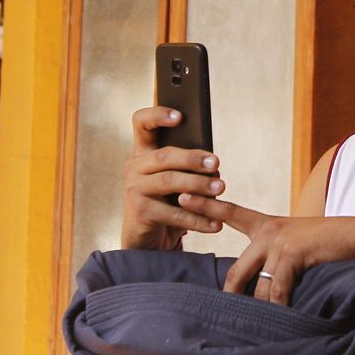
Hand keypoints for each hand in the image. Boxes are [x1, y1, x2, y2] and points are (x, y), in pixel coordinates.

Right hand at [120, 107, 224, 249]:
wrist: (150, 239)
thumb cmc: (169, 202)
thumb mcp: (177, 180)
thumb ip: (188, 165)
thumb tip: (213, 163)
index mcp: (143, 153)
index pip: (141, 123)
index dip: (157, 115)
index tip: (180, 116)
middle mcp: (134, 167)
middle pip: (164, 155)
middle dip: (192, 158)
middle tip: (216, 163)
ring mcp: (133, 189)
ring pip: (169, 181)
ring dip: (198, 185)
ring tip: (221, 188)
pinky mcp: (139, 212)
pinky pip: (173, 213)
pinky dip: (197, 219)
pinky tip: (215, 222)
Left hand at [178, 194, 354, 304]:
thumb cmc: (331, 247)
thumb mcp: (298, 247)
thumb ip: (276, 261)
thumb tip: (259, 290)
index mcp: (269, 226)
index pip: (231, 213)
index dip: (206, 205)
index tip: (182, 195)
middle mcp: (269, 230)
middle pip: (236, 269)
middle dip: (230, 296)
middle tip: (224, 315)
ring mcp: (279, 241)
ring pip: (258, 287)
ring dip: (264, 310)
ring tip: (265, 326)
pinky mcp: (292, 252)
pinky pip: (277, 290)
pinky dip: (280, 309)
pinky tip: (283, 320)